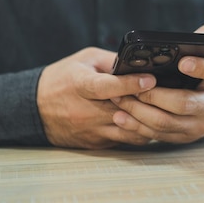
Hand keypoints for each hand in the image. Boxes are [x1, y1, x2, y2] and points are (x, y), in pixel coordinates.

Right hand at [37, 47, 156, 148]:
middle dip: (148, 103)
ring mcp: (91, 130)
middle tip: (167, 93)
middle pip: (124, 111)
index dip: (130, 83)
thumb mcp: (84, 60)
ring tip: (161, 109)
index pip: (107, 86)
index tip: (150, 80)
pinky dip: (139, 130)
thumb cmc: (62, 79)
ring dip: (148, 120)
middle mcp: (85, 111)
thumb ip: (112, 61)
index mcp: (80, 85)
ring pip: (130, 131)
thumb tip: (139, 63)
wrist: (35, 108)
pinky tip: (149, 120)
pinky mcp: (97, 143)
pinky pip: (125, 140)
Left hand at [111, 23, 203, 143]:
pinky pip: (158, 135)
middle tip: (133, 86)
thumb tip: (195, 35)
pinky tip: (121, 116)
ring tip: (119, 99)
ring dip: (139, 112)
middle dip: (153, 95)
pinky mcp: (184, 136)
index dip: (201, 67)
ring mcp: (200, 124)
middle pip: (184, 103)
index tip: (182, 62)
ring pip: (166, 122)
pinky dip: (137, 126)